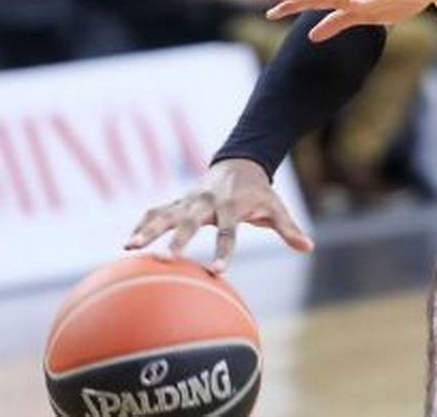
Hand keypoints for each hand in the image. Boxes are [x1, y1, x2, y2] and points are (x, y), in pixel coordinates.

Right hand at [124, 159, 312, 273]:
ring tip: (129, 247)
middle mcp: (206, 202)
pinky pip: (156, 211)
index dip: (224, 252)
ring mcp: (189, 201)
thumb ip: (289, 228)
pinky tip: (127, 245)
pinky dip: (141, 223)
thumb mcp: (276, 208)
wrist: (239, 164)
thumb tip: (308, 247)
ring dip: (147, 229)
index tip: (217, 271)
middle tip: (165, 258)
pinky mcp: (178, 202)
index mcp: (231, 206)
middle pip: (190, 221)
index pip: (228, 232)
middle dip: (177, 239)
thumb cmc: (259, 193)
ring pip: (165, 214)